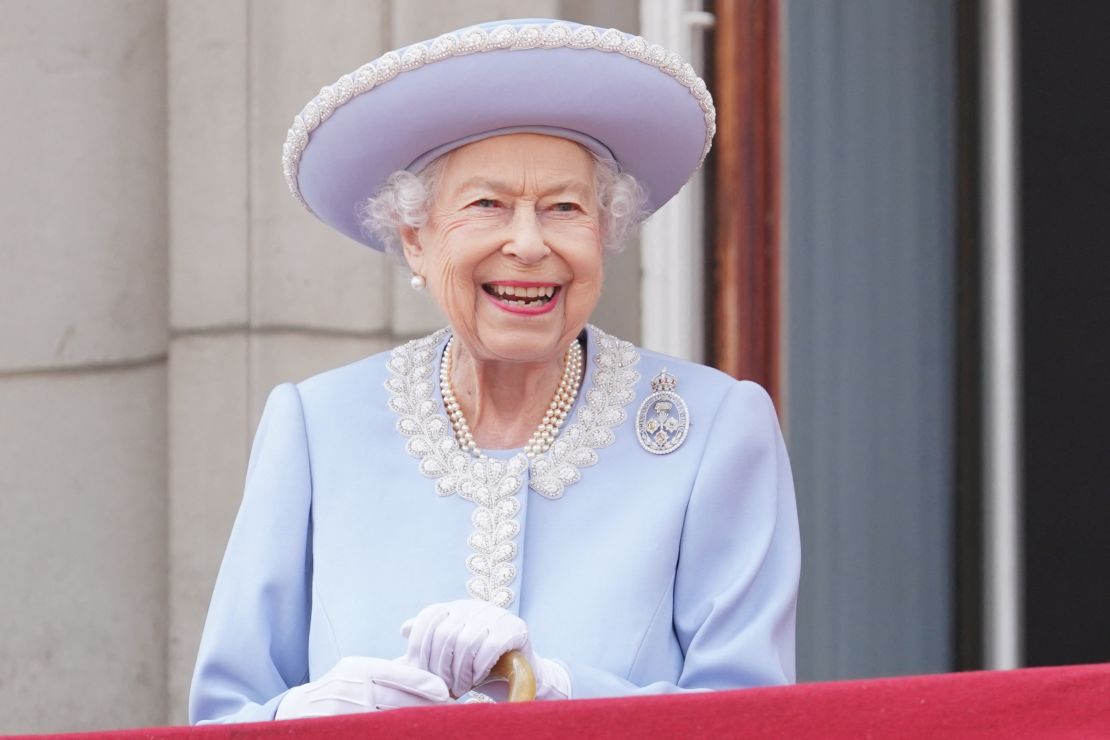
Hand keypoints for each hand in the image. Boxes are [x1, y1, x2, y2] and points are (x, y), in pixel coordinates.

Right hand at [274, 656, 449, 718]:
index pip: (397, 673)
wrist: (298, 709)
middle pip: (397, 700)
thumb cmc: (340, 687)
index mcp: (360, 668)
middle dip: (426, 707)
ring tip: (435, 725)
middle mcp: (351, 687)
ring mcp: (344, 710)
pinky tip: (409, 733)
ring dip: (413, 724)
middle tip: (450, 711)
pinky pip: (374, 732)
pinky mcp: (338, 729)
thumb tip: (429, 669)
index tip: (444, 691)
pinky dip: (393, 733)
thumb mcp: (360, 670)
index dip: (423, 682)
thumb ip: (390, 670)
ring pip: (388, 720)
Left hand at [400, 599, 569, 699]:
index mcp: (456, 608)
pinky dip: (479, 667)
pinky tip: (477, 679)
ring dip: (459, 671)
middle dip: (440, 667)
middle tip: (444, 688)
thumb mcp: (449, 655)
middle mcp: (474, 606)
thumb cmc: (476, 666)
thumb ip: (429, 642)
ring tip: (460, 688)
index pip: (429, 617)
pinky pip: (490, 646)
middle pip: (445, 633)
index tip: (421, 673)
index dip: (420, 646)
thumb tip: (405, 628)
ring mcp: (496, 614)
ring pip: (466, 641)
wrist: (516, 674)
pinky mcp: (515, 627)